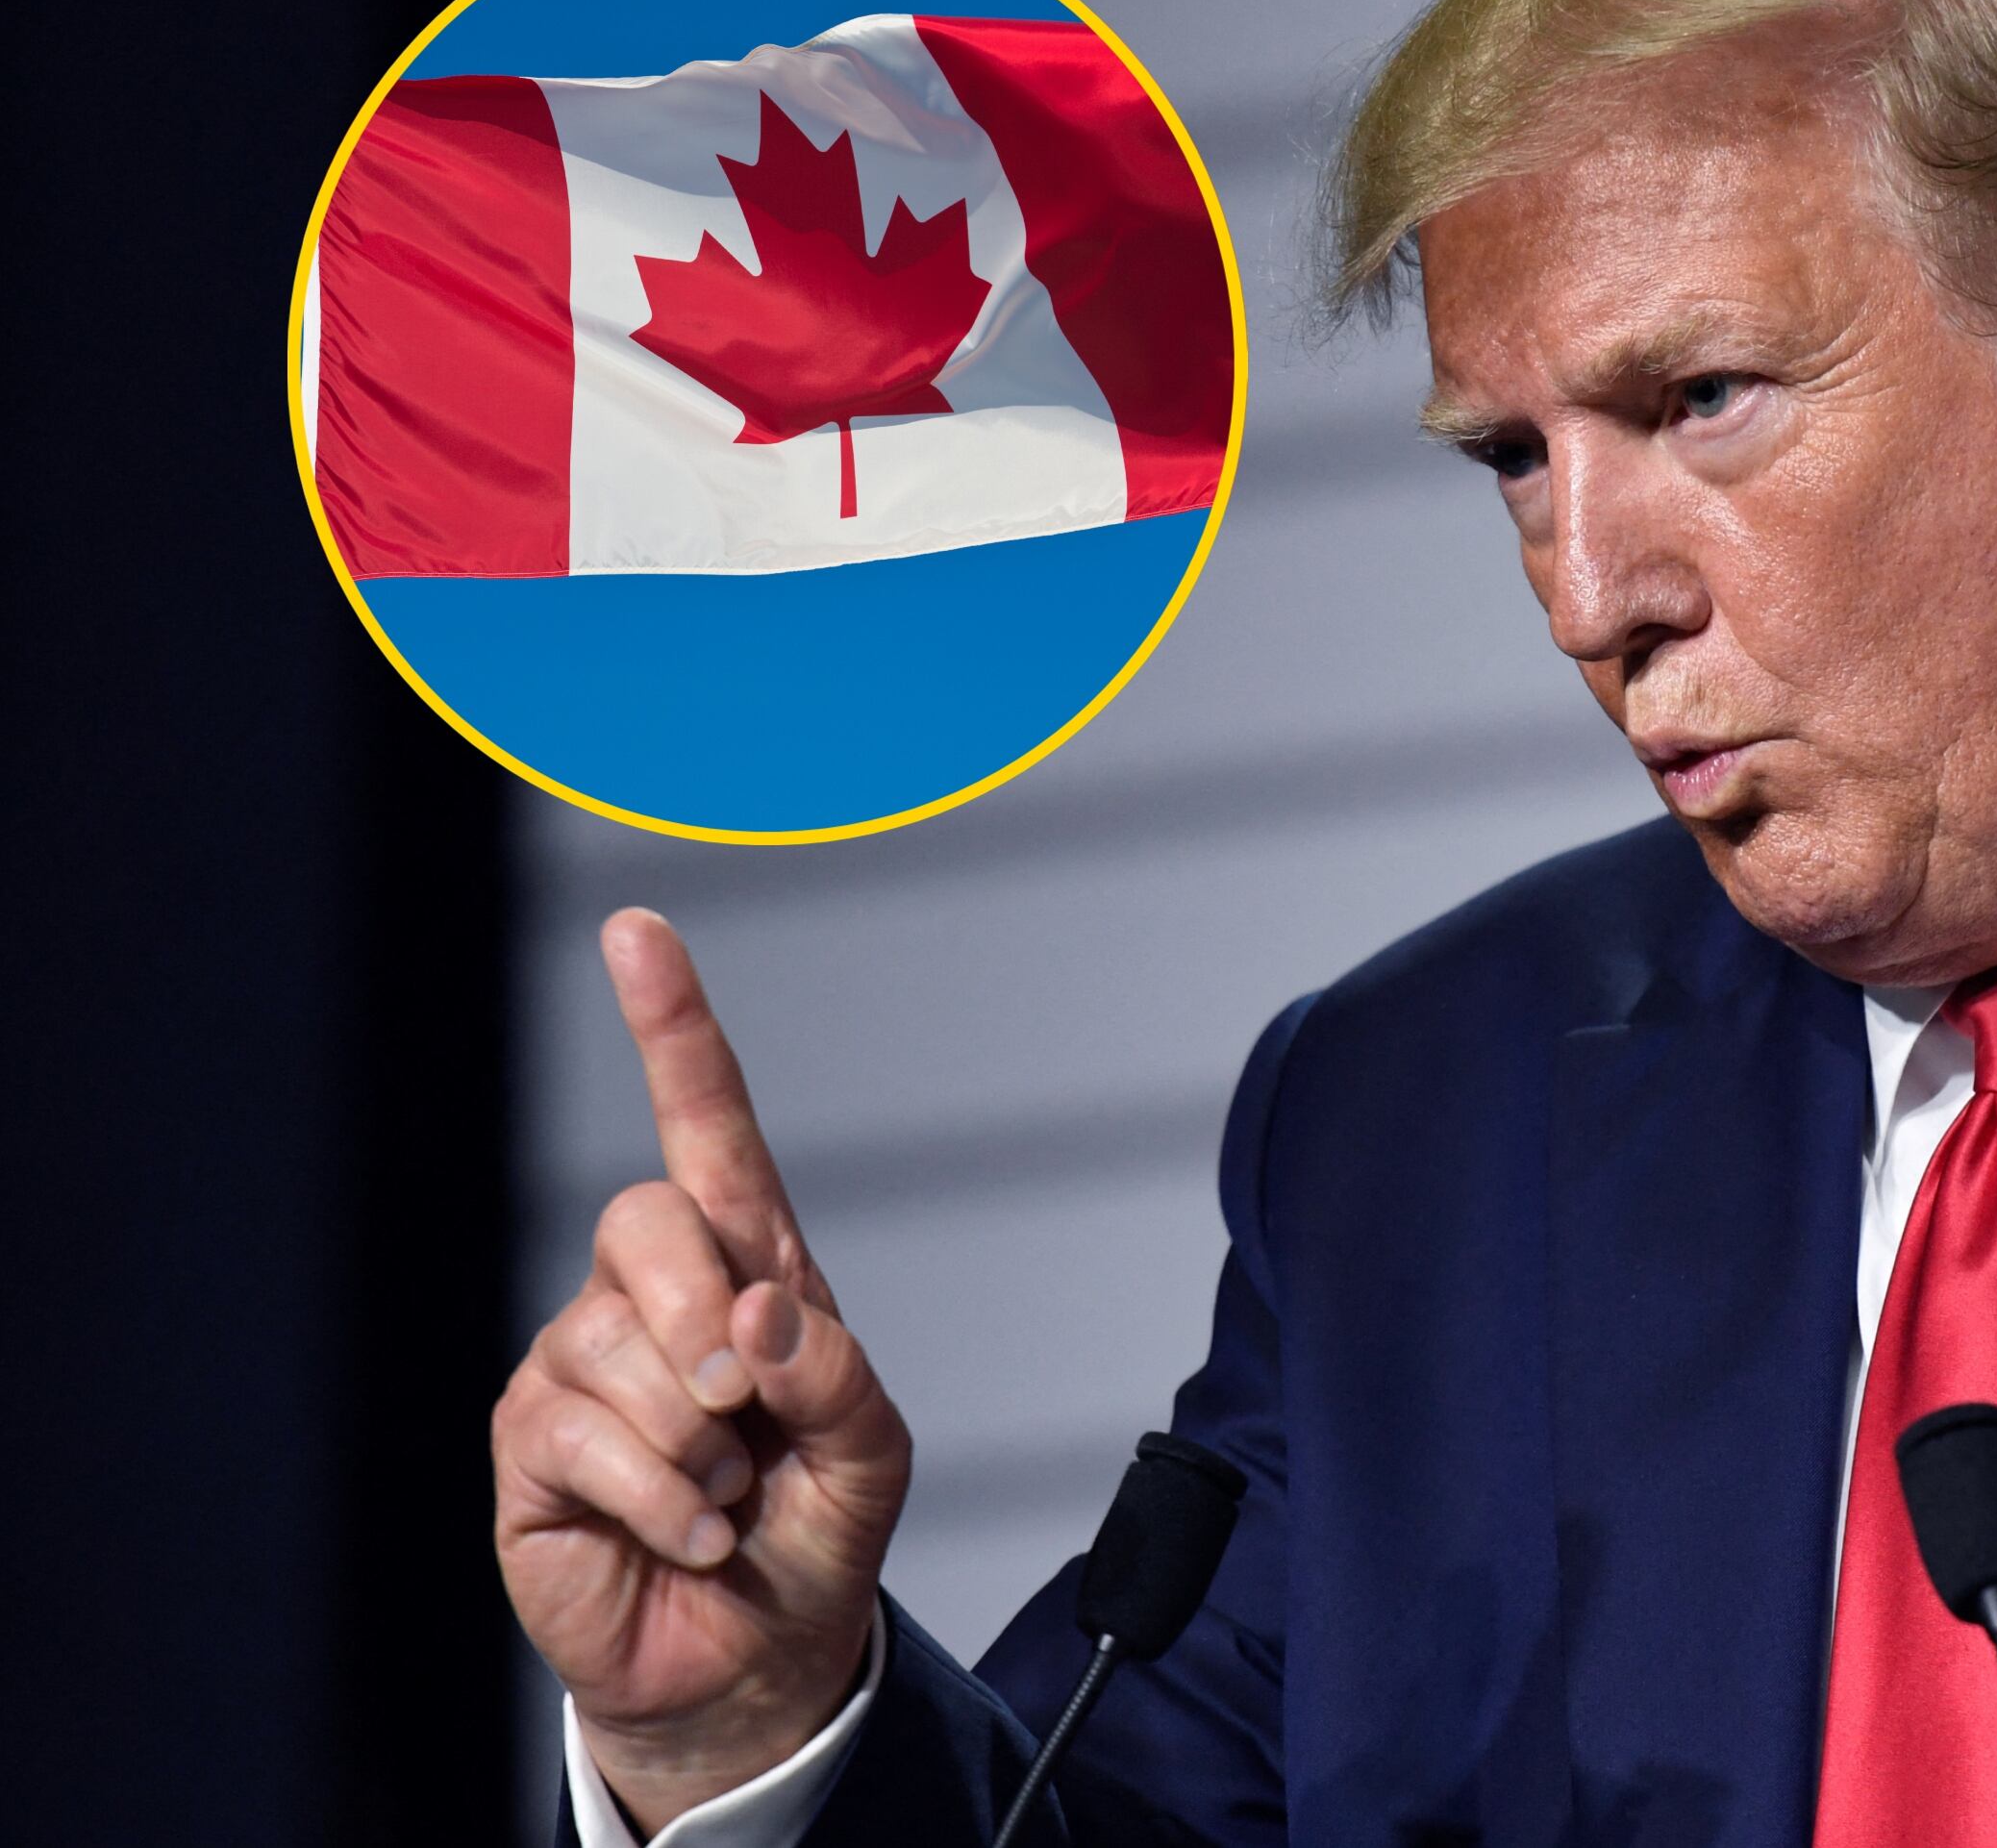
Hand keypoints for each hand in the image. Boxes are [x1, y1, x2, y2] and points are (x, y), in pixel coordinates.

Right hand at [493, 909, 911, 1832]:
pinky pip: (589, 1438)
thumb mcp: (874, 1450)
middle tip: (751, 1412)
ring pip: (621, 1346)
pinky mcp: (533, 1442)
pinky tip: (691, 1533)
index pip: (706, 1123)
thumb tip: (757, 1312)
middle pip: (648, 1222)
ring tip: (727, 1492)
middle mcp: (653, 1292)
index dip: (673, 1027)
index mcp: (749, 1262)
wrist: (758, 1656)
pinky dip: (666, 1499)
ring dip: (702, 1442)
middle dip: (710, 1318)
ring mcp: (582, 1360)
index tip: (639, 930)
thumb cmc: (819, 1528)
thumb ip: (836, 1370)